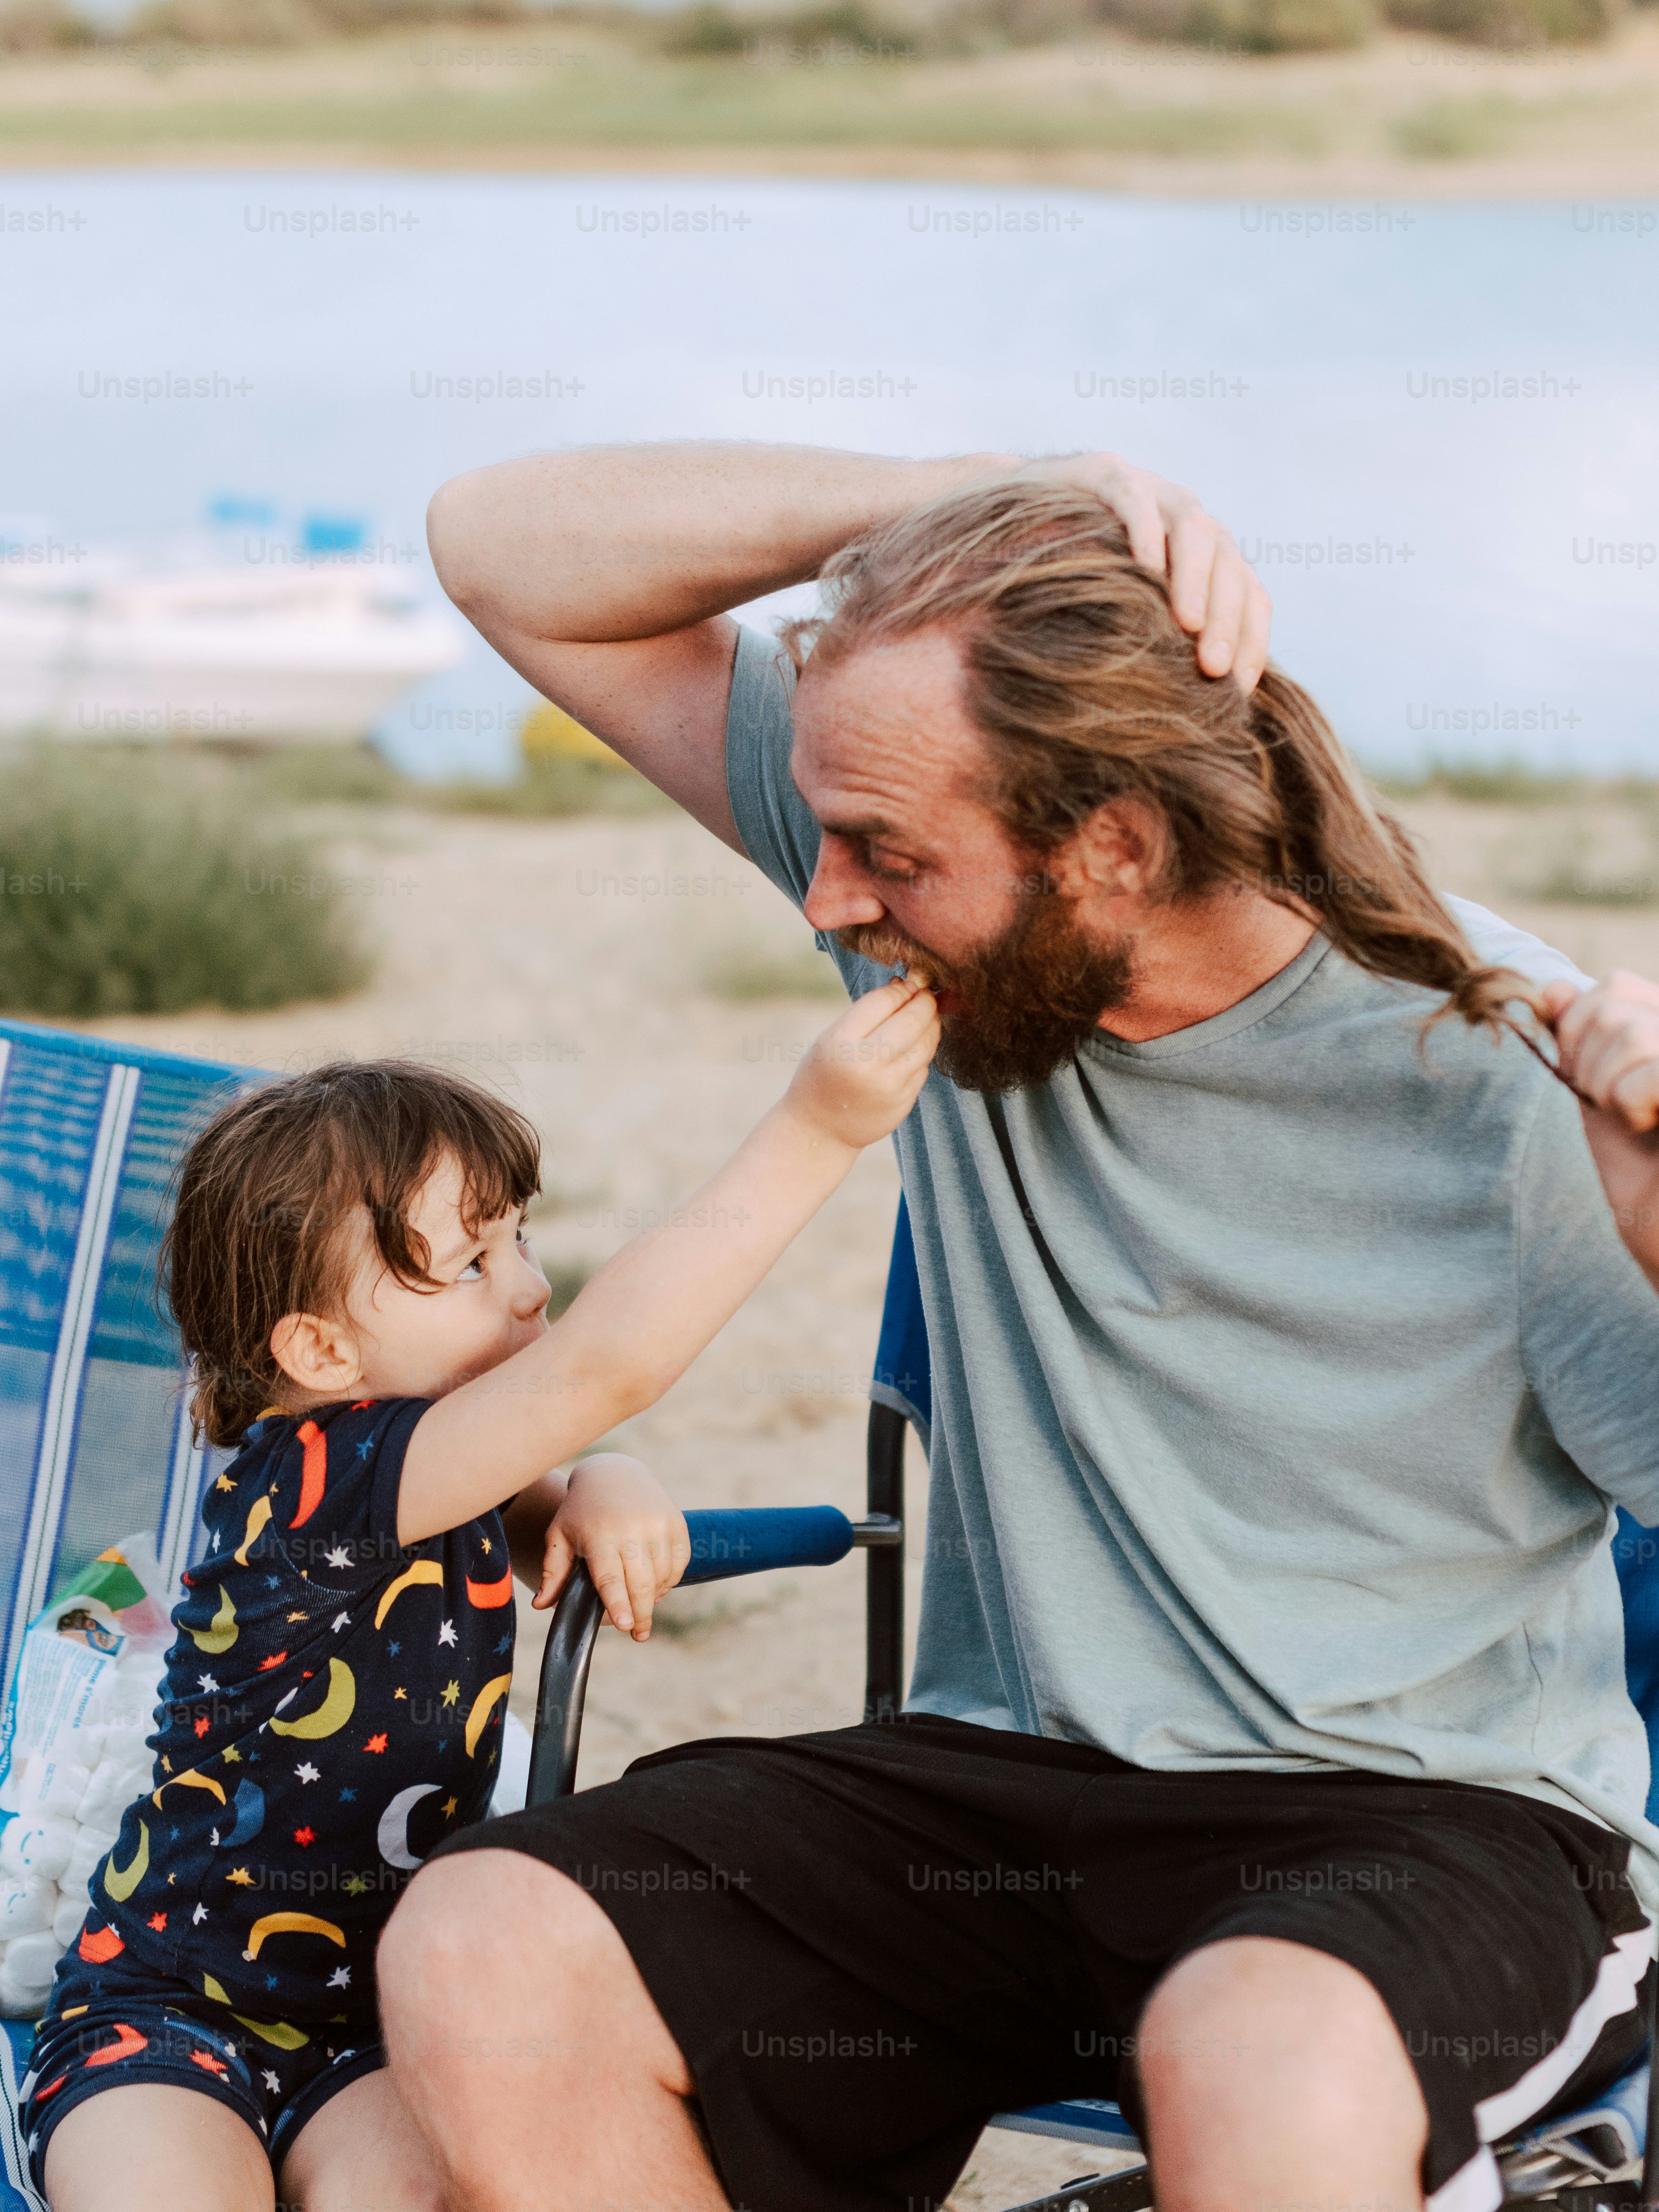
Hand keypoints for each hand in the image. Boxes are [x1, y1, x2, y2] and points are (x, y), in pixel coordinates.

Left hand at [533, 1452, 689, 1638]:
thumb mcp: (560, 1535)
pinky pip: (678, 1563)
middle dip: (641, 1614)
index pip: (611, 1578)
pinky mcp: (676, 1523)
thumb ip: (552, 1572)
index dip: (619, 1605)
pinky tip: (656, 1588)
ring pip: (662, 1576)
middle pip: (640, 1583)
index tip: (625, 1626)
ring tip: (642, 1608)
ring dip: (654, 1598)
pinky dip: (669, 1581)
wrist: (614, 1472)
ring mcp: (658, 1524)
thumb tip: (540, 1605)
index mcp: (600, 1533)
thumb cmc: (581, 1511)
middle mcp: (633, 1527)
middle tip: (638, 1634)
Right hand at [783, 977, 939, 1150]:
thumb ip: (866, 1013)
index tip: (906, 984)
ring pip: (926, 1044)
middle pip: (912, 1020)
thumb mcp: (831, 1038)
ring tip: (925, 1017)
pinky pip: (924, 1068)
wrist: (819, 1128)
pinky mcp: (903, 1103)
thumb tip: (906, 985)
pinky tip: (915, 1046)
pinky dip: (924, 1052)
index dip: (900, 989)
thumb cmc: (823, 1073)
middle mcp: (867, 1065)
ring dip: (931, 1024)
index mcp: (841, 1042)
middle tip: (924, 996)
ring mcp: (889, 1087)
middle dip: (924, 1002)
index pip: (883, 1001)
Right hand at [1009, 453, 1270, 690]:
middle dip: (1226, 618)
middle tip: (1212, 669)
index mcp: (1206, 556)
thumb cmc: (1073, 581)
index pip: (1249, 594)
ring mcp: (1151, 490)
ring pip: (1195, 526)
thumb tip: (1188, 719)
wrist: (1015, 513)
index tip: (1238, 690)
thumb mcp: (1126, 618)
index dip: (1251, 639)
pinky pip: (1136, 498)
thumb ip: (1161, 647)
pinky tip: (1146, 566)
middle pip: (1230, 563)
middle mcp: (1187, 519)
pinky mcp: (1106, 473)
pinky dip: (1146, 530)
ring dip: (1195, 578)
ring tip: (1185, 624)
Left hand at [1542, 974, 1658, 1288]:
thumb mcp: (1599, 1087)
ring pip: (1625, 1032)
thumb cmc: (1641, 1162)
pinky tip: (1650, 1127)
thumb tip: (1554, 989)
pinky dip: (1630, 1102)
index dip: (1582, 1034)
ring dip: (1607, 1088)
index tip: (1601, 1085)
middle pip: (1611, 1005)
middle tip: (1620, 1110)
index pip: (1615, 984)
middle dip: (1590, 1065)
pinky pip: (1648, 1073)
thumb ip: (1581, 1036)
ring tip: (1639, 1121)